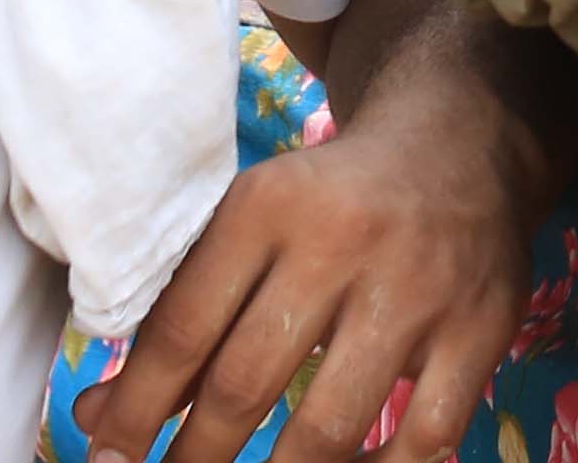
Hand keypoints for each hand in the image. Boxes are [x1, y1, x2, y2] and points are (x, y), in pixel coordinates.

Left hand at [79, 99, 547, 462]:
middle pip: (246, 381)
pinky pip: (424, 439)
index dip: (135, 410)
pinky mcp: (480, 328)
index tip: (106, 457)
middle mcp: (343, 243)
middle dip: (193, 458)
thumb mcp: (250, 228)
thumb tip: (97, 422)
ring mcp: (418, 290)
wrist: (460, 146)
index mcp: (269, 206)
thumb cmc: (329, 204)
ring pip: (331, 425)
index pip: (184, 327)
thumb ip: (183, 319)